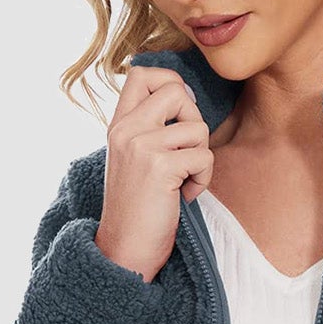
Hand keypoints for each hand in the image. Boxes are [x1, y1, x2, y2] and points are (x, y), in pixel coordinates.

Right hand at [94, 65, 213, 283]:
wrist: (124, 250)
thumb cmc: (137, 210)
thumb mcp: (134, 159)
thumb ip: (149, 128)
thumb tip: (184, 96)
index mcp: (118, 125)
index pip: (141, 73)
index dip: (170, 82)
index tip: (178, 114)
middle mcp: (125, 130)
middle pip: (176, 89)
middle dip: (194, 119)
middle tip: (186, 151)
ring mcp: (140, 146)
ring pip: (197, 126)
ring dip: (201, 156)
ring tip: (183, 180)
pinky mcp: (159, 167)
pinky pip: (204, 156)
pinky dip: (203, 179)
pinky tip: (184, 196)